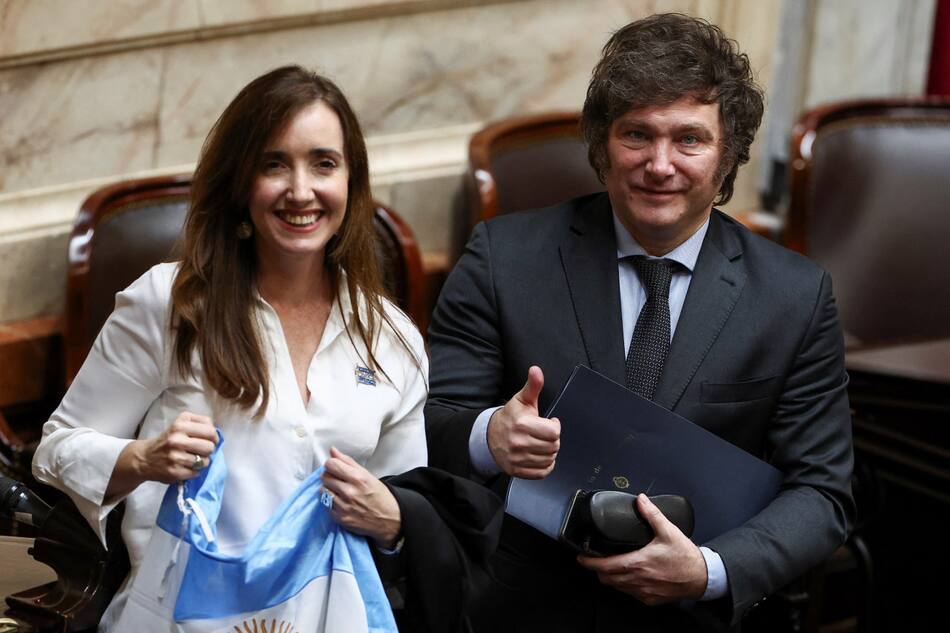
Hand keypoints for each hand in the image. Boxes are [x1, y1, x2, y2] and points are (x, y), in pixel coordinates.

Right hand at [107, 411, 216, 499]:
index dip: (214, 437)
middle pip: (209, 447)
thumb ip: (199, 425)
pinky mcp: (174, 471)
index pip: (210, 431)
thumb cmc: (168, 440)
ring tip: (193, 459)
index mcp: (180, 424)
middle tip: (201, 451)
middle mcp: (176, 438)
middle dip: (208, 450)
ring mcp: (175, 456)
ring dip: (202, 462)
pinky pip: (196, 472)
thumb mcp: (180, 424)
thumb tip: (217, 435)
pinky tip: (186, 467)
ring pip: (204, 461)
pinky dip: (194, 471)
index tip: (210, 440)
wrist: (145, 458)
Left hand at [321, 447, 400, 547]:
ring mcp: (344, 506)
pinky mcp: (340, 518)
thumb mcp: (367, 475)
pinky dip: (331, 502)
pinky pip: (326, 504)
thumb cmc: (378, 495)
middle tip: (338, 480)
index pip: (331, 465)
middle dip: (330, 476)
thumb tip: (332, 451)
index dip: (331, 464)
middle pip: (325, 477)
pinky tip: (340, 501)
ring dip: (329, 489)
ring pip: (323, 490)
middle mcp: (350, 492)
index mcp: (358, 478)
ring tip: (339, 491)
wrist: (388, 518)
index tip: (334, 467)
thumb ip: (348, 462)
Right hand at [487, 365, 559, 478]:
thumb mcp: (522, 399)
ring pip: (549, 460)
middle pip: (554, 447)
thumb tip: (536, 370)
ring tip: (541, 443)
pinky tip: (539, 455)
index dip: (555, 426)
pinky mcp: (516, 471)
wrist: (490, 436)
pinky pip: (542, 473)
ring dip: (549, 452)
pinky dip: (545, 466)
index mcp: (522, 424)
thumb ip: (533, 385)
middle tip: (544, 434)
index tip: (549, 422)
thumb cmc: (510, 417)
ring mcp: (517, 459)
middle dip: (553, 440)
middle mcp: (518, 443)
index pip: (554, 432)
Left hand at [576, 494, 707, 604]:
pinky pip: (630, 594)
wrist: (701, 577)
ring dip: (611, 578)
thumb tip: (641, 500)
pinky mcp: (650, 599)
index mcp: (638, 563)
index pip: (605, 566)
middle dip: (597, 570)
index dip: (589, 562)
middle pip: (606, 579)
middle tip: (595, 560)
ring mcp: (643, 591)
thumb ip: (652, 514)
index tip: (581, 557)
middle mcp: (638, 579)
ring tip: (610, 566)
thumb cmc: (685, 557)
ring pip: (617, 587)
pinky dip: (625, 586)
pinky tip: (629, 576)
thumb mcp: (668, 531)